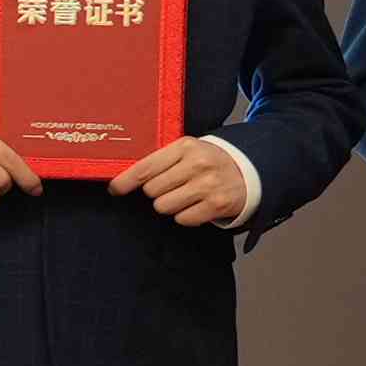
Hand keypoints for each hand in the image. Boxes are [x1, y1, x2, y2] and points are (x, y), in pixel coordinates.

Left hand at [116, 135, 259, 233]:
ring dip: (171, 205)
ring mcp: (208, 185)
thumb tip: (124, 178)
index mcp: (185, 146)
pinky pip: (183, 219)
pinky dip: (186, 216)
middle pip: (152, 191)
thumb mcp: (187, 151)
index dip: (125, 181)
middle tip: (173, 187)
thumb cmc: (210, 161)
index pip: (145, 167)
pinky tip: (197, 205)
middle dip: (157, 192)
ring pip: (164, 206)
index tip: (115, 189)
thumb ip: (160, 160)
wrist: (251, 171)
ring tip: (186, 195)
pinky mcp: (217, 204)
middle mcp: (197, 164)